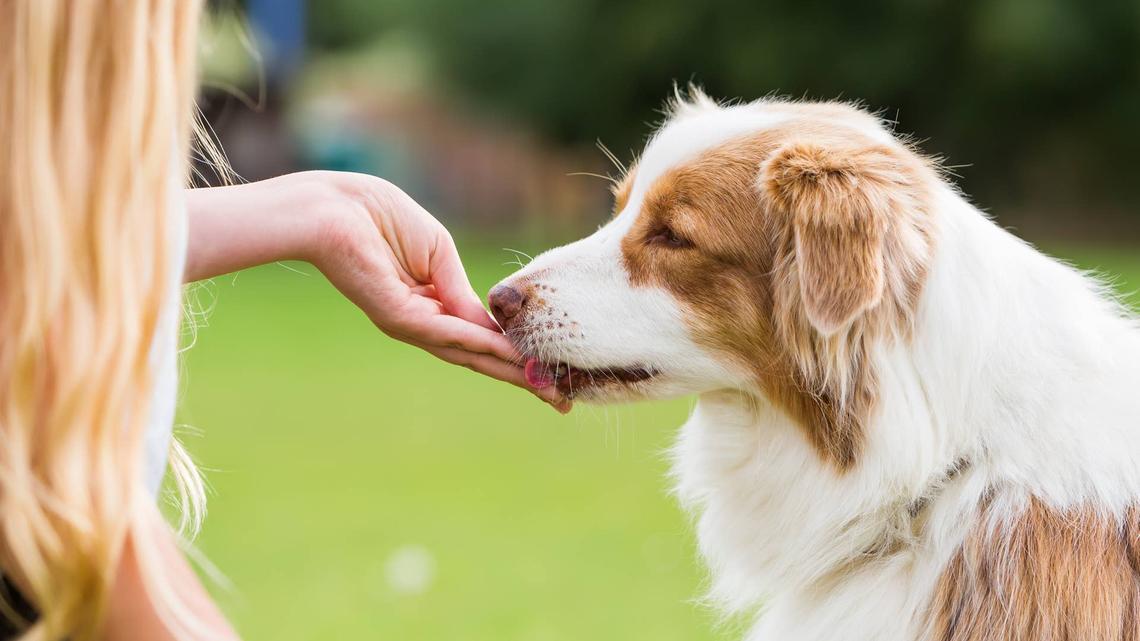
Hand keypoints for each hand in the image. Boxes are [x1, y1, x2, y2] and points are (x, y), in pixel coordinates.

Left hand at [305, 172, 570, 411]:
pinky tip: (509, 353)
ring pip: (467, 354)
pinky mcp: (397, 317)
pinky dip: (480, 344)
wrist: (335, 208)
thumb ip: (462, 291)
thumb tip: (491, 326)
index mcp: (431, 306)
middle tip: (560, 403)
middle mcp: (421, 323)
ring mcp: (409, 324)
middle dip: (520, 378)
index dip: (516, 355)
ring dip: (509, 370)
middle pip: (478, 358)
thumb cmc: (380, 217)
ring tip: (545, 387)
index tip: (551, 372)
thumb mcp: (439, 254)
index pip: (480, 339)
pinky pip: (447, 333)